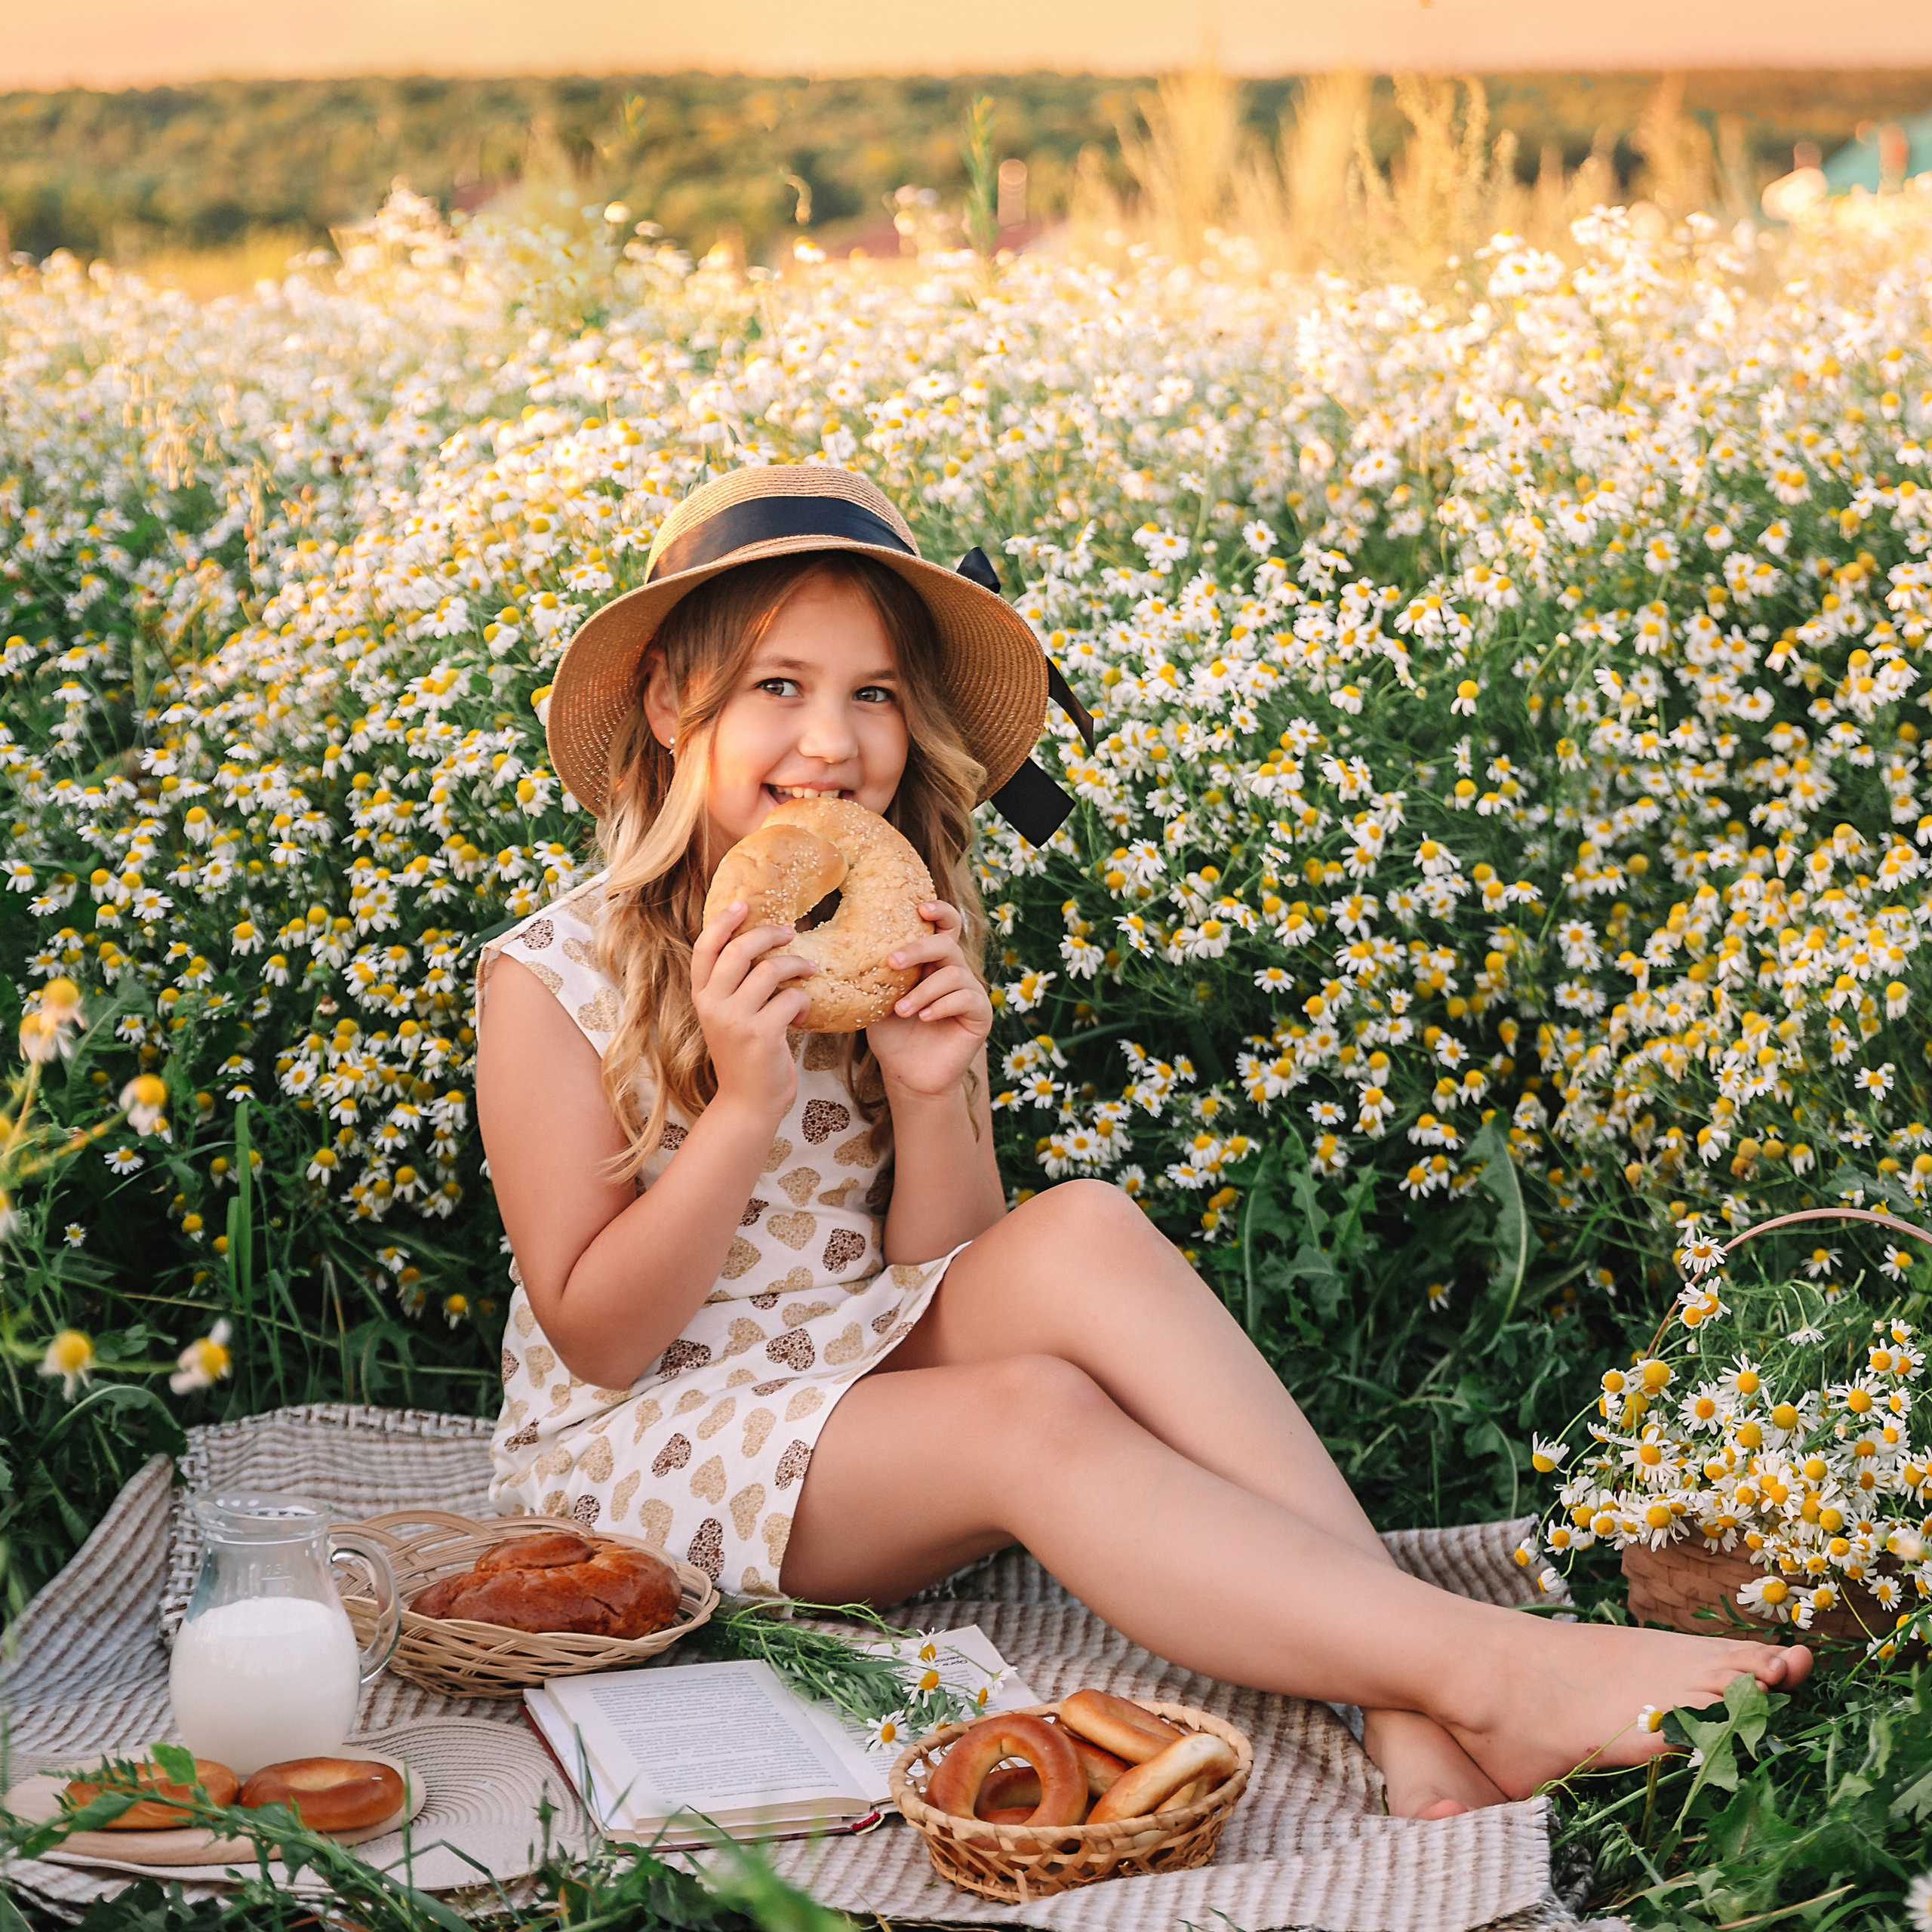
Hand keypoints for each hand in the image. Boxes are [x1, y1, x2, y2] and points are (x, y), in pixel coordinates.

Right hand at [691, 901, 814, 1123]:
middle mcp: (713, 1005)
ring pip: (770, 970)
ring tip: (809, 972)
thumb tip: (761, 945)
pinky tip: (802, 1015)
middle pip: (739, 950)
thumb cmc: (745, 1056)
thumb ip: (735, 987)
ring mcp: (735, 1019)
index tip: (743, 904)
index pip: (704, 948)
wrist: (747, 1104)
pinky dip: (803, 1001)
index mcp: (702, 997)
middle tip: (790, 932)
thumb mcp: (729, 1018)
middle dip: (769, 934)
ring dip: (797, 966)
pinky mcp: (761, 1034)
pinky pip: (791, 997)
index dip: (723, 922)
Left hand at [866, 900, 993, 1099]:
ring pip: (954, 974)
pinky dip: (941, 1005)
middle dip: (919, 949)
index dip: (939, 911)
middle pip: (946, 944)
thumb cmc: (892, 1035)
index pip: (944, 926)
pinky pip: (966, 998)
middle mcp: (954, 971)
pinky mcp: (980, 1014)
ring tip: (901, 1010)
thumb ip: (874, 974)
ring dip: (923, 990)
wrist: (908, 1075)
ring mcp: (970, 991)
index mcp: (932, 962)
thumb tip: (842, 949)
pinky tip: (923, 1018)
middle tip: (892, 962)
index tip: (920, 908)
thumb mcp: (876, 999)